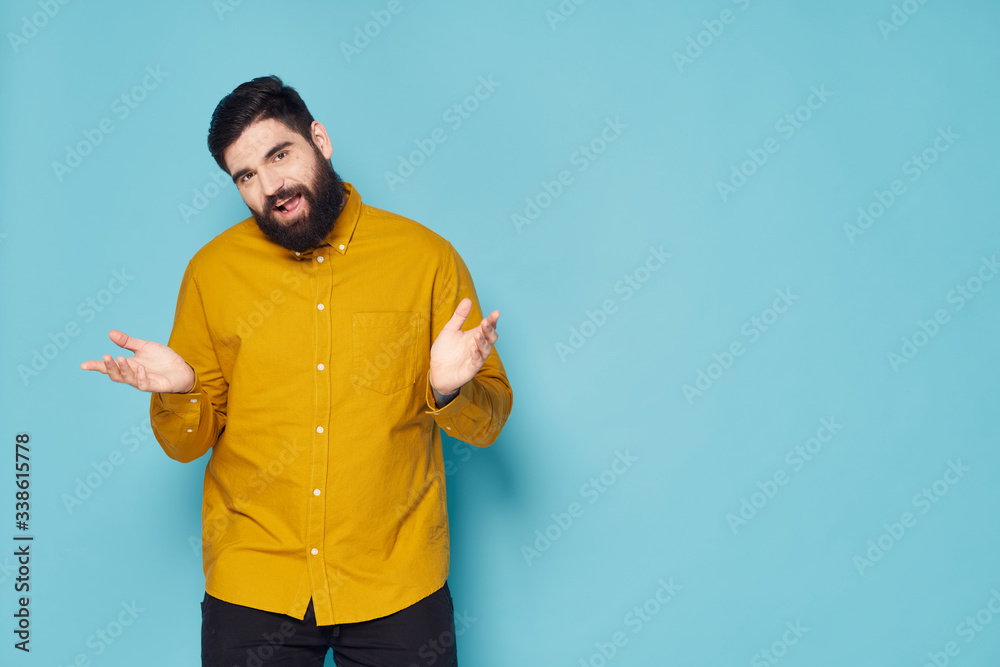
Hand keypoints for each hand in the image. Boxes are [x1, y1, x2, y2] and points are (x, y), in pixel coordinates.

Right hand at [80, 329, 195, 393]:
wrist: (182, 368)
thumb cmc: (162, 359)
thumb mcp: (144, 347)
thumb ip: (128, 342)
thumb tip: (110, 333)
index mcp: (129, 365)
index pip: (109, 367)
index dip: (96, 366)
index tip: (83, 365)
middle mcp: (133, 375)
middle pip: (116, 375)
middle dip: (109, 367)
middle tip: (106, 356)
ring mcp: (144, 381)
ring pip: (128, 379)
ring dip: (123, 369)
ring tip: (120, 358)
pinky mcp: (156, 385)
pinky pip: (145, 384)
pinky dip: (141, 376)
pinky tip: (141, 368)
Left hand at [429, 298, 498, 395]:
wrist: (436, 370)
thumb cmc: (445, 350)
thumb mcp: (450, 330)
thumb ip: (460, 316)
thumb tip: (468, 299)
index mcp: (475, 335)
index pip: (488, 326)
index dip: (493, 320)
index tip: (496, 312)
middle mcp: (478, 346)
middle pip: (491, 337)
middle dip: (490, 329)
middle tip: (486, 322)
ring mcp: (476, 357)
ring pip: (486, 349)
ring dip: (483, 341)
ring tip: (477, 334)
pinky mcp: (471, 368)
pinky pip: (477, 361)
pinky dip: (476, 354)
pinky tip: (472, 348)